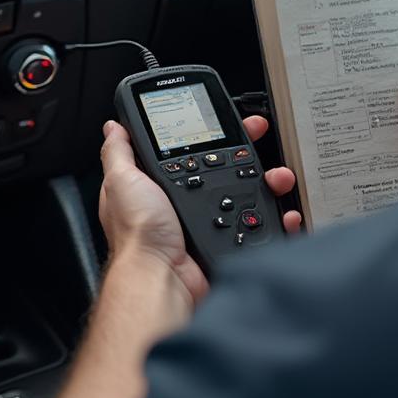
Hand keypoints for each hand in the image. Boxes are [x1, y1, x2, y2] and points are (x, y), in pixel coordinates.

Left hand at [98, 115, 302, 302]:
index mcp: (160, 186)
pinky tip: (283, 210)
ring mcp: (210, 220)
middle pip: (225, 167)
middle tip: (259, 138)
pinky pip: (259, 224)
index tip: (224, 120)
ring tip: (278, 176)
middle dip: (248, 151)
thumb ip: (119, 153)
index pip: (189, 149)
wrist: (162, 277)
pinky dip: (276, 216)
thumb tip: (114, 128)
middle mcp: (186, 201)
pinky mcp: (229, 240)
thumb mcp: (121, 181)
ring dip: (269, 181)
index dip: (208, 132)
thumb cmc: (138, 233)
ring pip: (249, 193)